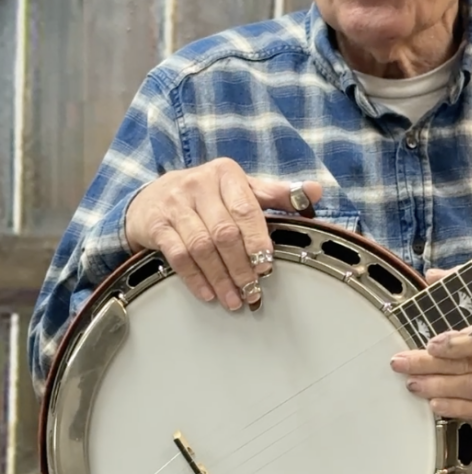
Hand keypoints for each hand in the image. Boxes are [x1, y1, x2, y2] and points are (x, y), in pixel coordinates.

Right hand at [125, 159, 321, 310]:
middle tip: (253, 291)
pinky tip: (209, 294)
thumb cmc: (208, 194)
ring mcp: (175, 204)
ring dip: (220, 278)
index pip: (246, 209)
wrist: (153, 195)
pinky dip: (195, 278)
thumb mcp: (242, 187)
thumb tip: (316, 190)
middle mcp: (198, 184)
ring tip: (234, 299)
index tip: (267, 266)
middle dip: (241, 266)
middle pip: (224, 232)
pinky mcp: (155, 225)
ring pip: (201, 247)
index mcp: (226, 173)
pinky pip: (178, 256)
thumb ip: (278, 194)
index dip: (258, 240)